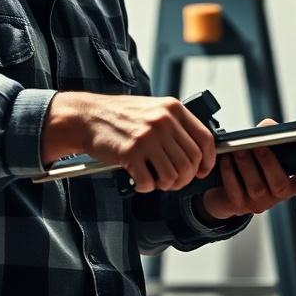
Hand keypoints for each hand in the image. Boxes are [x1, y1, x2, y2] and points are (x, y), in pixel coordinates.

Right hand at [42, 92, 216, 192]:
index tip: (202, 171)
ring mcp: (147, 137)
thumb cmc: (119, 115)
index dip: (208, 161)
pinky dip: (145, 187)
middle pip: (190, 162)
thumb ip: (174, 126)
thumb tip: (197, 154)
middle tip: (172, 182)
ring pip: (173, 175)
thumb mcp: (153, 109)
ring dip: (165, 185)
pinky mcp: (131, 152)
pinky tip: (138, 181)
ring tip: (153, 180)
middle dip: (184, 179)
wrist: (87, 116)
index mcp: (172, 109)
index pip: (205, 139)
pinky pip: (149, 182)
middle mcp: (163, 121)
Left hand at [198, 118, 295, 220]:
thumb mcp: (263, 153)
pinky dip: (229, 173)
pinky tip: (226, 160)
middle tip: (259, 146)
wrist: (224, 192)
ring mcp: (257, 203)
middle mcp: (276, 196)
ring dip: (246, 165)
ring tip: (238, 149)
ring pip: (256, 187)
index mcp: (289, 182)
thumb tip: (268, 126)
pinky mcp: (237, 205)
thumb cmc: (249, 167)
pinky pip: (234, 190)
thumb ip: (270, 138)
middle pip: (280, 186)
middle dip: (269, 163)